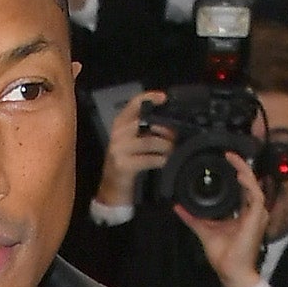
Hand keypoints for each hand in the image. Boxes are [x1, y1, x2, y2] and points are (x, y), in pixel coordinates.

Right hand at [97, 93, 173, 209]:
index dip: (149, 98)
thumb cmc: (126, 162)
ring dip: (166, 146)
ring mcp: (118, 150)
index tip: (164, 98)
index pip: (134, 104)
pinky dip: (160, 160)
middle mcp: (117, 134)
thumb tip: (170, 121)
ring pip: (150, 141)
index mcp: (119, 124)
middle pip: (146, 122)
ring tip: (171, 150)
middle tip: (175, 135)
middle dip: (165, 128)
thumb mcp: (131, 141)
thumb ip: (144, 128)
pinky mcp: (123, 165)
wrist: (112, 189)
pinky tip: (164, 161)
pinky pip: (148, 159)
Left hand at [178, 149, 270, 286]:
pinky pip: (256, 195)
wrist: (231, 271)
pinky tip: (239, 175)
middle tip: (230, 154)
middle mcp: (253, 211)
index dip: (237, 173)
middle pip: (250, 182)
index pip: (243, 188)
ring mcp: (257, 214)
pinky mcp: (257, 218)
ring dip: (244, 171)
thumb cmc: (224, 256)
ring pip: (254, 185)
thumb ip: (192, 217)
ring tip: (234, 159)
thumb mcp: (204, 230)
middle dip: (241, 166)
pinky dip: (248, 184)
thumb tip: (178, 207)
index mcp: (244, 213)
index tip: (227, 161)